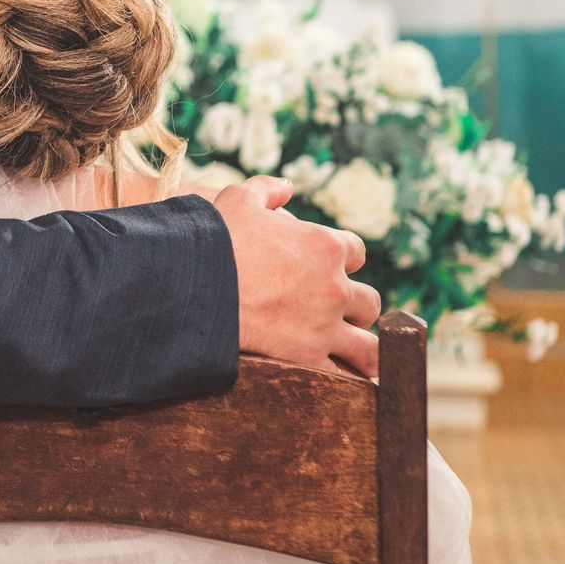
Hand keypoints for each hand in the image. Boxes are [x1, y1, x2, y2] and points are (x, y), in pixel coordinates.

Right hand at [215, 176, 380, 377]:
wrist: (194, 283)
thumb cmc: (217, 238)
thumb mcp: (240, 199)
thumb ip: (268, 190)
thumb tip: (287, 186)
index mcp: (326, 245)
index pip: (357, 252)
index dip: (343, 260)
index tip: (327, 268)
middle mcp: (334, 286)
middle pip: (369, 301)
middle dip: (355, 305)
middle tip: (335, 310)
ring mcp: (326, 324)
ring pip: (370, 345)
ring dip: (364, 346)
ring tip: (356, 353)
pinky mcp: (309, 356)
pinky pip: (342, 372)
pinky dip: (341, 375)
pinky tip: (338, 377)